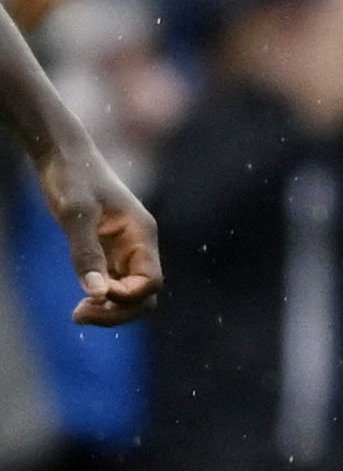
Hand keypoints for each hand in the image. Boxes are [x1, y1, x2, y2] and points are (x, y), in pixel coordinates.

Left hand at [36, 144, 160, 325]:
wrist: (65, 155)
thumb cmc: (73, 178)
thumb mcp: (75, 214)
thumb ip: (86, 253)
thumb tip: (96, 294)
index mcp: (141, 235)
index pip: (150, 282)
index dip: (125, 297)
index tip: (93, 294)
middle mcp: (138, 246)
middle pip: (146, 295)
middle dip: (120, 312)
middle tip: (79, 314)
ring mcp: (124, 250)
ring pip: (132, 294)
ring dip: (111, 310)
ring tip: (79, 313)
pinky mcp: (108, 251)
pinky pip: (116, 285)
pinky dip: (102, 299)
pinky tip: (81, 301)